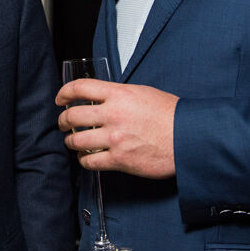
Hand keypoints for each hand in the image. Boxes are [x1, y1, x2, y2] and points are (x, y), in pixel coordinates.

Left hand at [56, 78, 177, 178]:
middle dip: (62, 120)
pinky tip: (86, 158)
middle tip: (62, 123)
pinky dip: (84, 160)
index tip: (60, 99)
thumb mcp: (143, 93)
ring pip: (76, 140)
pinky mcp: (119, 160)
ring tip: (73, 141)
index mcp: (119, 94)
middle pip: (72, 115)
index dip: (64, 93)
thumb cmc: (171, 115)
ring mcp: (115, 138)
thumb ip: (120, 95)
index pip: (80, 88)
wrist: (189, 137)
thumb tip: (104, 99)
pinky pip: (90, 162)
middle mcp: (113, 115)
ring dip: (71, 141)